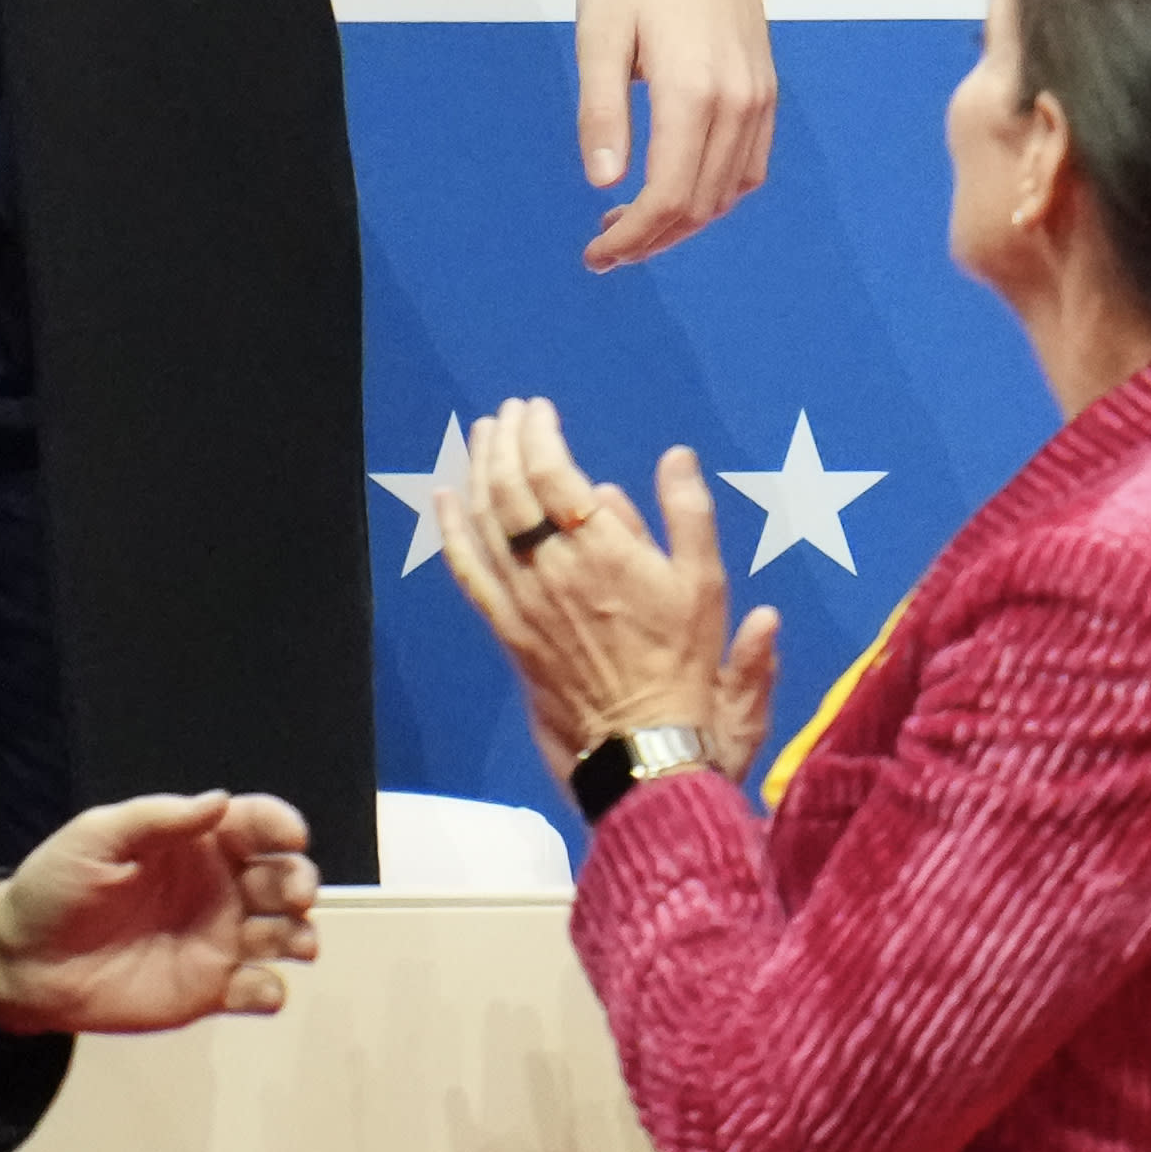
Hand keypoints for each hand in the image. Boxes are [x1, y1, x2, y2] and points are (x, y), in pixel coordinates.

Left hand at [0, 790, 323, 1034]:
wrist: (25, 962)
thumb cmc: (59, 885)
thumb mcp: (98, 837)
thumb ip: (158, 819)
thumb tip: (220, 800)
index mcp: (197, 843)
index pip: (255, 824)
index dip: (280, 825)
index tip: (292, 836)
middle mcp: (219, 887)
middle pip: (281, 878)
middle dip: (299, 882)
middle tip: (296, 895)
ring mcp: (218, 941)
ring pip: (283, 934)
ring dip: (301, 936)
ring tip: (299, 944)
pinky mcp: (209, 991)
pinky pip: (256, 991)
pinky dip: (270, 991)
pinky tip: (260, 989)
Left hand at [433, 403, 768, 771]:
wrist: (645, 742)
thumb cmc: (682, 662)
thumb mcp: (705, 584)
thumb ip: (688, 514)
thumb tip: (675, 456)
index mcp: (603, 549)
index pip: (554, 473)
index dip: (539, 434)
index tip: (539, 409)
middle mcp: (554, 568)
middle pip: (512, 488)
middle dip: (506, 441)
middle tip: (508, 413)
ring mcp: (524, 599)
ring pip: (486, 520)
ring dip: (479, 470)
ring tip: (483, 436)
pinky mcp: (508, 628)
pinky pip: (469, 571)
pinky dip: (452, 530)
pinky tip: (445, 500)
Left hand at [574, 0, 773, 267]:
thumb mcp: (600, 30)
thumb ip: (602, 109)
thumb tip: (604, 183)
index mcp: (691, 90)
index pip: (668, 195)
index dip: (633, 237)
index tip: (596, 254)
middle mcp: (736, 101)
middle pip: (701, 202)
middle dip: (654, 237)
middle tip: (606, 244)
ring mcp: (759, 94)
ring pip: (730, 189)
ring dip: (685, 219)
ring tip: (636, 222)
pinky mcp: (766, 84)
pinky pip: (751, 162)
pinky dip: (718, 191)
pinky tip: (681, 187)